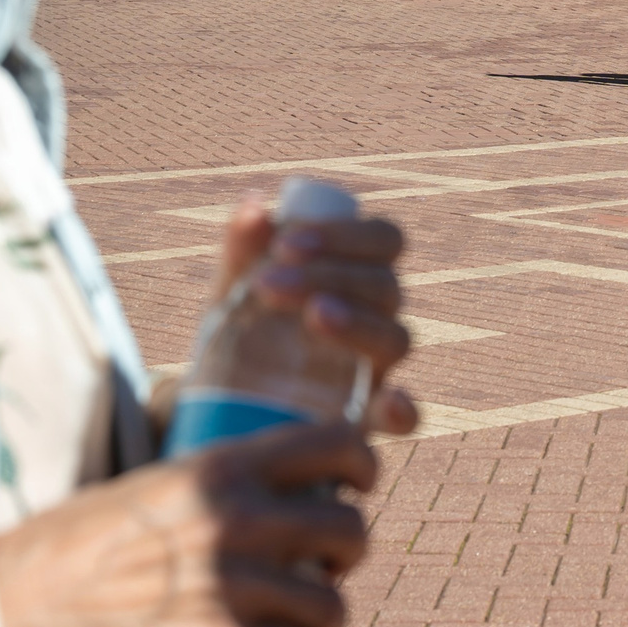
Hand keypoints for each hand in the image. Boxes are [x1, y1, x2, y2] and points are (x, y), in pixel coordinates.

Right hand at [0, 419, 375, 626]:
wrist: (5, 610)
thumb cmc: (69, 548)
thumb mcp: (148, 486)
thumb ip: (214, 482)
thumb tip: (274, 480)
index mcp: (218, 468)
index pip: (336, 444)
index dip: (361, 464)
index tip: (357, 482)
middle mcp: (234, 521)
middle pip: (349, 528)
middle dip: (346, 550)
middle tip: (325, 563)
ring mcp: (230, 588)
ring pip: (332, 604)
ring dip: (322, 616)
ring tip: (299, 618)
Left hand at [202, 203, 418, 437]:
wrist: (220, 415)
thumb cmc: (240, 340)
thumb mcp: (233, 295)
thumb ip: (243, 252)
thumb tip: (254, 204)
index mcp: (356, 278)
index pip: (383, 240)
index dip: (345, 235)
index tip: (285, 243)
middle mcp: (375, 319)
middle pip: (385, 285)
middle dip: (331, 275)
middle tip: (267, 284)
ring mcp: (375, 371)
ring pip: (396, 338)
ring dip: (358, 323)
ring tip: (312, 315)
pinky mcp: (366, 421)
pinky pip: (407, 418)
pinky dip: (404, 410)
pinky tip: (388, 403)